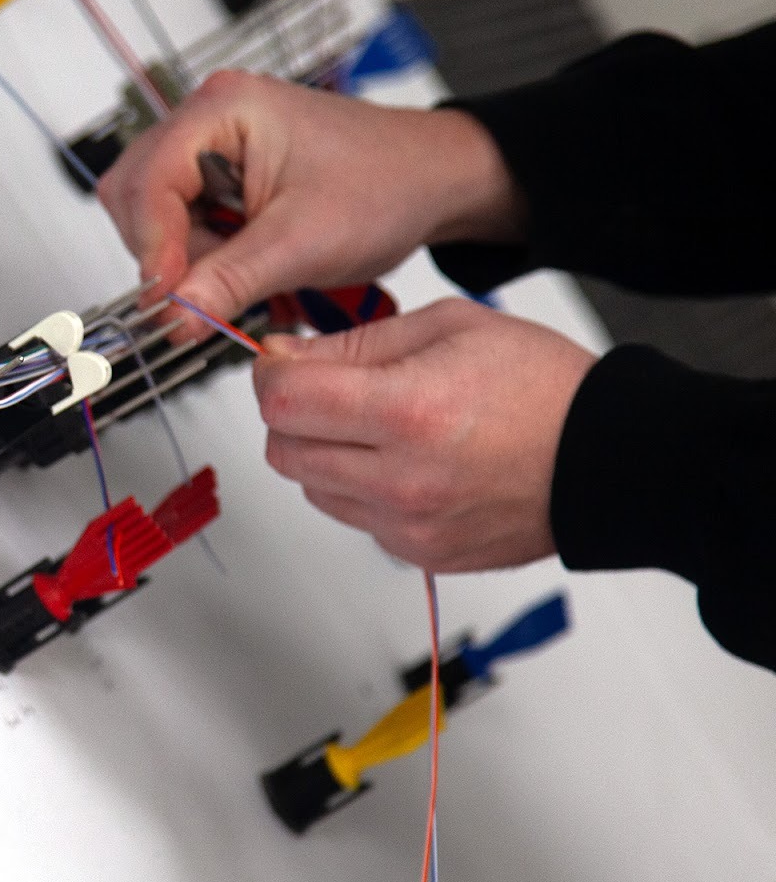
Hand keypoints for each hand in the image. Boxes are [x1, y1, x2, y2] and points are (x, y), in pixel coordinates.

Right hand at [96, 70, 523, 342]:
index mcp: (222, 109)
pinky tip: (246, 266)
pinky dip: (204, 256)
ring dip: (186, 258)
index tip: (167, 300)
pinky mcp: (222, 175)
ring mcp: (212, 146)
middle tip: (204, 293)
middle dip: (166, 253)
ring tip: (244, 275)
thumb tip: (172, 316)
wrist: (431, 179)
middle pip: (137, 196)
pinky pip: (183, 223)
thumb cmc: (385, 183)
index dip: (153, 247)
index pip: (149, 183)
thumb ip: (228, 281)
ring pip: (154, 215)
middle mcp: (208, 119)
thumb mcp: (303, 243)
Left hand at [251, 299, 596, 572]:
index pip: (283, 401)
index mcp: (408, 413)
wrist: (611, 459)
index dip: (270, 373)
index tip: (283, 360)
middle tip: (329, 389)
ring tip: (379, 424)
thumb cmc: (544, 388)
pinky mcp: (421, 555)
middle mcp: (402, 479)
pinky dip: (361, 487)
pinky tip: (407, 461)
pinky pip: (354, 517)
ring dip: (323, 451)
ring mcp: (410, 526)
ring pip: (311, 487)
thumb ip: (354, 343)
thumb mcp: (447, 327)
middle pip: (282, 450)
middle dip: (290, 413)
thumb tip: (283, 355)